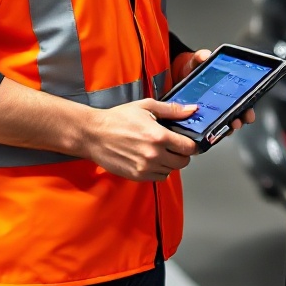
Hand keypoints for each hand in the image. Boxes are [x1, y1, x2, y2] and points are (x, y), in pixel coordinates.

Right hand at [84, 99, 199, 181]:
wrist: (94, 134)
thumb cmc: (118, 118)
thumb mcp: (146, 107)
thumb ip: (171, 110)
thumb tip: (192, 110)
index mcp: (159, 136)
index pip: (189, 147)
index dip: (191, 144)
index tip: (189, 141)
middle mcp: (154, 155)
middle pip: (183, 162)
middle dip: (181, 154)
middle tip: (174, 145)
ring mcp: (146, 168)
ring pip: (171, 171)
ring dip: (170, 162)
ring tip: (159, 151)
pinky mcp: (137, 176)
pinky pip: (158, 178)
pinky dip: (159, 170)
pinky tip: (151, 159)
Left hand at [171, 49, 255, 131]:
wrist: (177, 76)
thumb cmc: (192, 68)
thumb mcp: (196, 61)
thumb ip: (201, 56)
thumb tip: (205, 55)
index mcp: (227, 89)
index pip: (242, 101)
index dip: (248, 108)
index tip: (249, 112)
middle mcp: (222, 103)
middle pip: (236, 115)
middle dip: (239, 120)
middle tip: (237, 121)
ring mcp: (211, 112)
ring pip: (224, 124)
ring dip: (227, 128)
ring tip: (226, 128)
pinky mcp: (199, 119)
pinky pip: (207, 129)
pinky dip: (211, 131)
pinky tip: (211, 132)